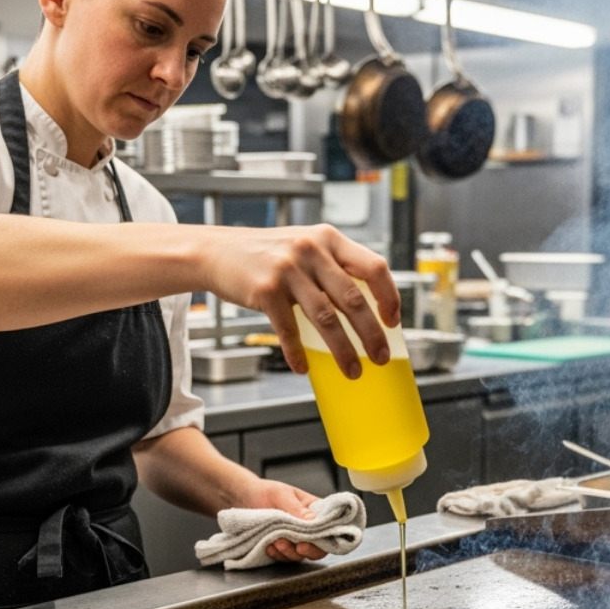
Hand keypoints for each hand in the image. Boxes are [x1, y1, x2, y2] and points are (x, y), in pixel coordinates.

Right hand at [201, 224, 398, 378]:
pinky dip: (297, 352)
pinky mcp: (265, 290)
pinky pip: (289, 329)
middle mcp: (312, 251)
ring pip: (326, 318)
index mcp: (329, 239)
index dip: (389, 296)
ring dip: (342, 350)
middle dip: (371, 334)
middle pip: (353, 299)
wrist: (217, 251)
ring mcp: (288, 270)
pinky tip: (302, 366)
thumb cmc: (267, 255)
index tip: (392, 321)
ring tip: (351, 370)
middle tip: (379, 357)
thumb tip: (365, 310)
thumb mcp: (305, 247)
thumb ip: (333, 268)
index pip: (374, 267)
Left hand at [236, 479, 328, 562]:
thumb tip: (313, 521)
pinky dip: (278, 555)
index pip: (329, 527)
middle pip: (319, 547)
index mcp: (315, 511)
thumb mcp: (282, 495)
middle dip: (309, 549)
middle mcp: (308, 527)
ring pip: (301, 555)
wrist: (245, 498)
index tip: (313, 540)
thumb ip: (297, 510)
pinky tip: (269, 547)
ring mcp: (296, 539)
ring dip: (290, 552)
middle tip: (298, 547)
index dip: (326, 537)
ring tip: (276, 542)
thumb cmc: (266, 492)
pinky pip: (285, 558)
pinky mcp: (283, 548)